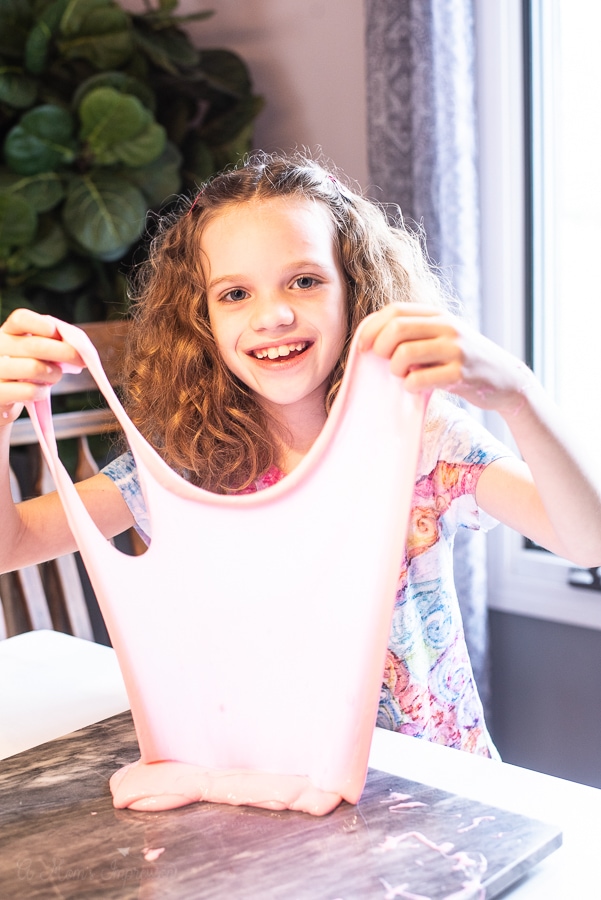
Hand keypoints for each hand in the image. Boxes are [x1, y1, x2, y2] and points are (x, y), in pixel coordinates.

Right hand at [0, 309, 83, 423]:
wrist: (3, 396)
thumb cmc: (24, 369)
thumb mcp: (33, 352)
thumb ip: (51, 344)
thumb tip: (80, 349)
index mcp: (8, 332)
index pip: (21, 319)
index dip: (41, 324)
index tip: (57, 332)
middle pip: (34, 345)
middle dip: (65, 352)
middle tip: (80, 361)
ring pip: (34, 368)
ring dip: (54, 374)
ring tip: (55, 376)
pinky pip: (30, 391)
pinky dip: (43, 392)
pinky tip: (41, 391)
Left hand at [359, 303, 535, 414]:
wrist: (506, 379)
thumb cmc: (464, 361)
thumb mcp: (444, 337)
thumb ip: (416, 332)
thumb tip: (372, 339)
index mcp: (439, 315)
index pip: (395, 310)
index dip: (372, 327)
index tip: (362, 346)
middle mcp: (448, 327)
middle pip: (397, 329)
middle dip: (380, 347)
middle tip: (383, 362)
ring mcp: (456, 350)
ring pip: (405, 353)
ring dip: (395, 369)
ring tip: (402, 376)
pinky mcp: (461, 374)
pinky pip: (420, 379)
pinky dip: (410, 386)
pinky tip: (415, 388)